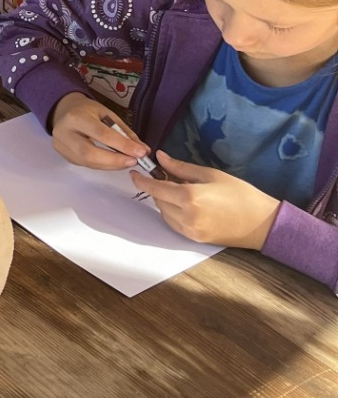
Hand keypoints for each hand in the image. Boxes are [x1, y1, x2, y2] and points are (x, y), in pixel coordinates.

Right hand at [51, 93, 147, 170]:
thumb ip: (124, 132)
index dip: (122, 145)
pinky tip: (114, 162)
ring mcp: (62, 147)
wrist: (63, 111)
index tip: (140, 153)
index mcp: (76, 117)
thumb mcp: (107, 114)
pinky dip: (103, 165)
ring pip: (88, 163)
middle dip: (115, 160)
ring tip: (127, 162)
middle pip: (90, 153)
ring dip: (111, 165)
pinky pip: (87, 165)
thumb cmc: (88, 110)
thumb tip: (143, 150)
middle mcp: (65, 133)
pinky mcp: (65, 157)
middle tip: (134, 161)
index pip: (101, 134)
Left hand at [132, 153, 280, 249]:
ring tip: (182, 190)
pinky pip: (174, 224)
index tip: (135, 173)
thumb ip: (181, 168)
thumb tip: (161, 158)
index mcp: (189, 197)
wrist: (262, 223)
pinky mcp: (195, 239)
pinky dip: (174, 213)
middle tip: (167, 176)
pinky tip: (187, 204)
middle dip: (158, 188)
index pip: (155, 188)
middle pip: (158, 201)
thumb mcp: (210, 174)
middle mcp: (186, 216)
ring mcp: (190, 230)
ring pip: (165, 213)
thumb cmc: (241, 194)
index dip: (142, 181)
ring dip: (166, 201)